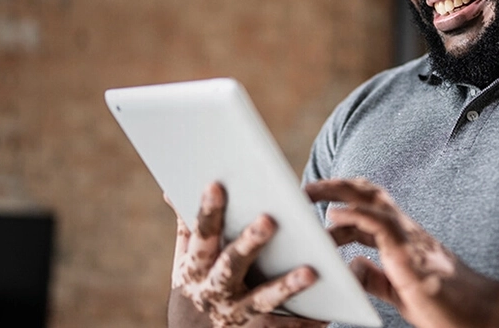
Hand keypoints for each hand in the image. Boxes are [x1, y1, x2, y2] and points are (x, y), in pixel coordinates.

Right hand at [169, 183, 326, 327]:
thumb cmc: (195, 285)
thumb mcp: (185, 259)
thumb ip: (187, 227)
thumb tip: (172, 189)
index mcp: (195, 267)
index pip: (201, 235)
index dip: (207, 212)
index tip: (215, 185)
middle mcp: (213, 290)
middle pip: (231, 265)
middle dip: (249, 244)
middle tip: (269, 220)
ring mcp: (235, 312)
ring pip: (261, 300)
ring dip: (285, 287)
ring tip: (310, 272)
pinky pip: (281, 327)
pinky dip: (303, 322)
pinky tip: (326, 313)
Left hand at [307, 178, 498, 327]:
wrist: (483, 316)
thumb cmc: (446, 306)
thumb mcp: (400, 291)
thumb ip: (377, 277)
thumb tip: (353, 266)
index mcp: (404, 240)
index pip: (369, 210)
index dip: (340, 206)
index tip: (314, 206)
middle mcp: (407, 231)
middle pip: (369, 194)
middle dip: (335, 186)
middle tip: (304, 188)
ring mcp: (410, 239)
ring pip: (372, 200)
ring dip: (336, 193)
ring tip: (308, 193)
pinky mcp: (411, 254)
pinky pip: (379, 224)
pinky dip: (354, 215)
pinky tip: (333, 216)